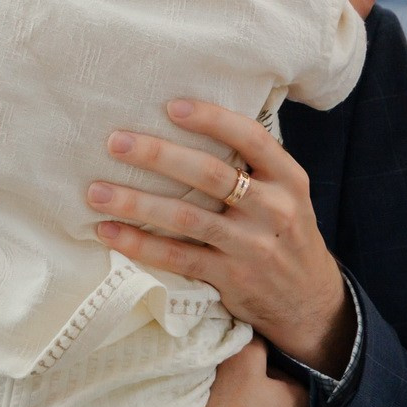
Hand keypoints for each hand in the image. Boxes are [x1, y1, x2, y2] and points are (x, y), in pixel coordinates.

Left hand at [88, 99, 353, 373]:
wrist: (309, 301)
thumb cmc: (285, 233)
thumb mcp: (287, 193)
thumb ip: (253, 164)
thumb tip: (190, 121)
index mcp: (289, 179)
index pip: (251, 138)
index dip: (212, 119)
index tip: (171, 106)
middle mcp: (274, 210)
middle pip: (211, 175)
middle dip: (158, 155)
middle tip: (115, 142)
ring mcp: (252, 247)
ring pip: (187, 219)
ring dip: (137, 203)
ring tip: (96, 192)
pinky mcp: (231, 278)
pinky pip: (178, 258)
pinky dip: (141, 245)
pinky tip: (110, 232)